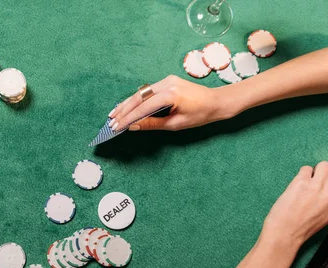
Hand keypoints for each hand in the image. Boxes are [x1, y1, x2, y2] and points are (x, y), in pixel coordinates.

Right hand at [108, 75, 231, 131]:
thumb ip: (152, 124)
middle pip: (138, 97)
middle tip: (111, 120)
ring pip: (141, 93)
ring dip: (127, 104)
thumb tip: (133, 126)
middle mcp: (166, 83)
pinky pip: (147, 91)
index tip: (116, 127)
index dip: (127, 119)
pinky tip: (128, 106)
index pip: (143, 108)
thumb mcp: (175, 124)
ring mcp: (166, 80)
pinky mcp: (167, 81)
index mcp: (170, 94)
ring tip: (114, 114)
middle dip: (123, 110)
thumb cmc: (200, 115)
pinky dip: (137, 100)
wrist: (216, 102)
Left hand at [262, 161, 327, 248]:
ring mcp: (318, 186)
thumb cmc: (307, 224)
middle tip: (320, 181)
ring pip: (324, 165)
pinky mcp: (301, 182)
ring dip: (316, 171)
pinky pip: (306, 168)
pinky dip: (302, 175)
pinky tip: (298, 187)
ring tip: (309, 184)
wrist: (286, 233)